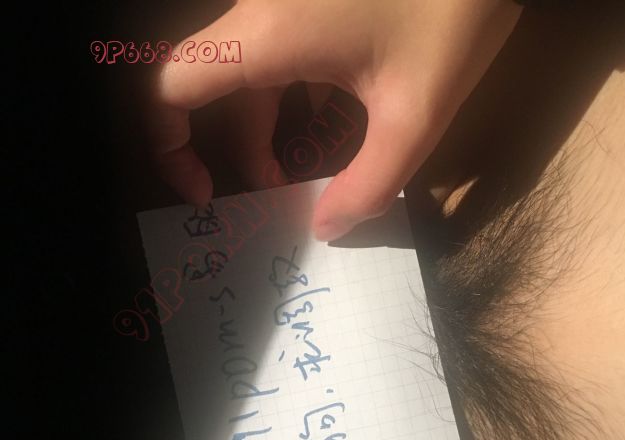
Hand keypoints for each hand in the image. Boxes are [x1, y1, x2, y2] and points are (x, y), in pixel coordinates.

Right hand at [152, 0, 521, 240]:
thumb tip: (327, 230)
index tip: (204, 193)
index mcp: (267, 38)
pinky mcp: (311, 4)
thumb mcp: (416, 115)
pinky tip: (342, 123)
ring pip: (253, 78)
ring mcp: (286, 6)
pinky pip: (283, 59)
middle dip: (244, 153)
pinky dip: (298, 101)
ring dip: (274, 131)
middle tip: (284, 195)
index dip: (168, 146)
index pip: (168, 87)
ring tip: (316, 170)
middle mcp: (261, 15)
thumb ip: (370, 185)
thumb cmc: (453, 12)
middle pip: (216, 92)